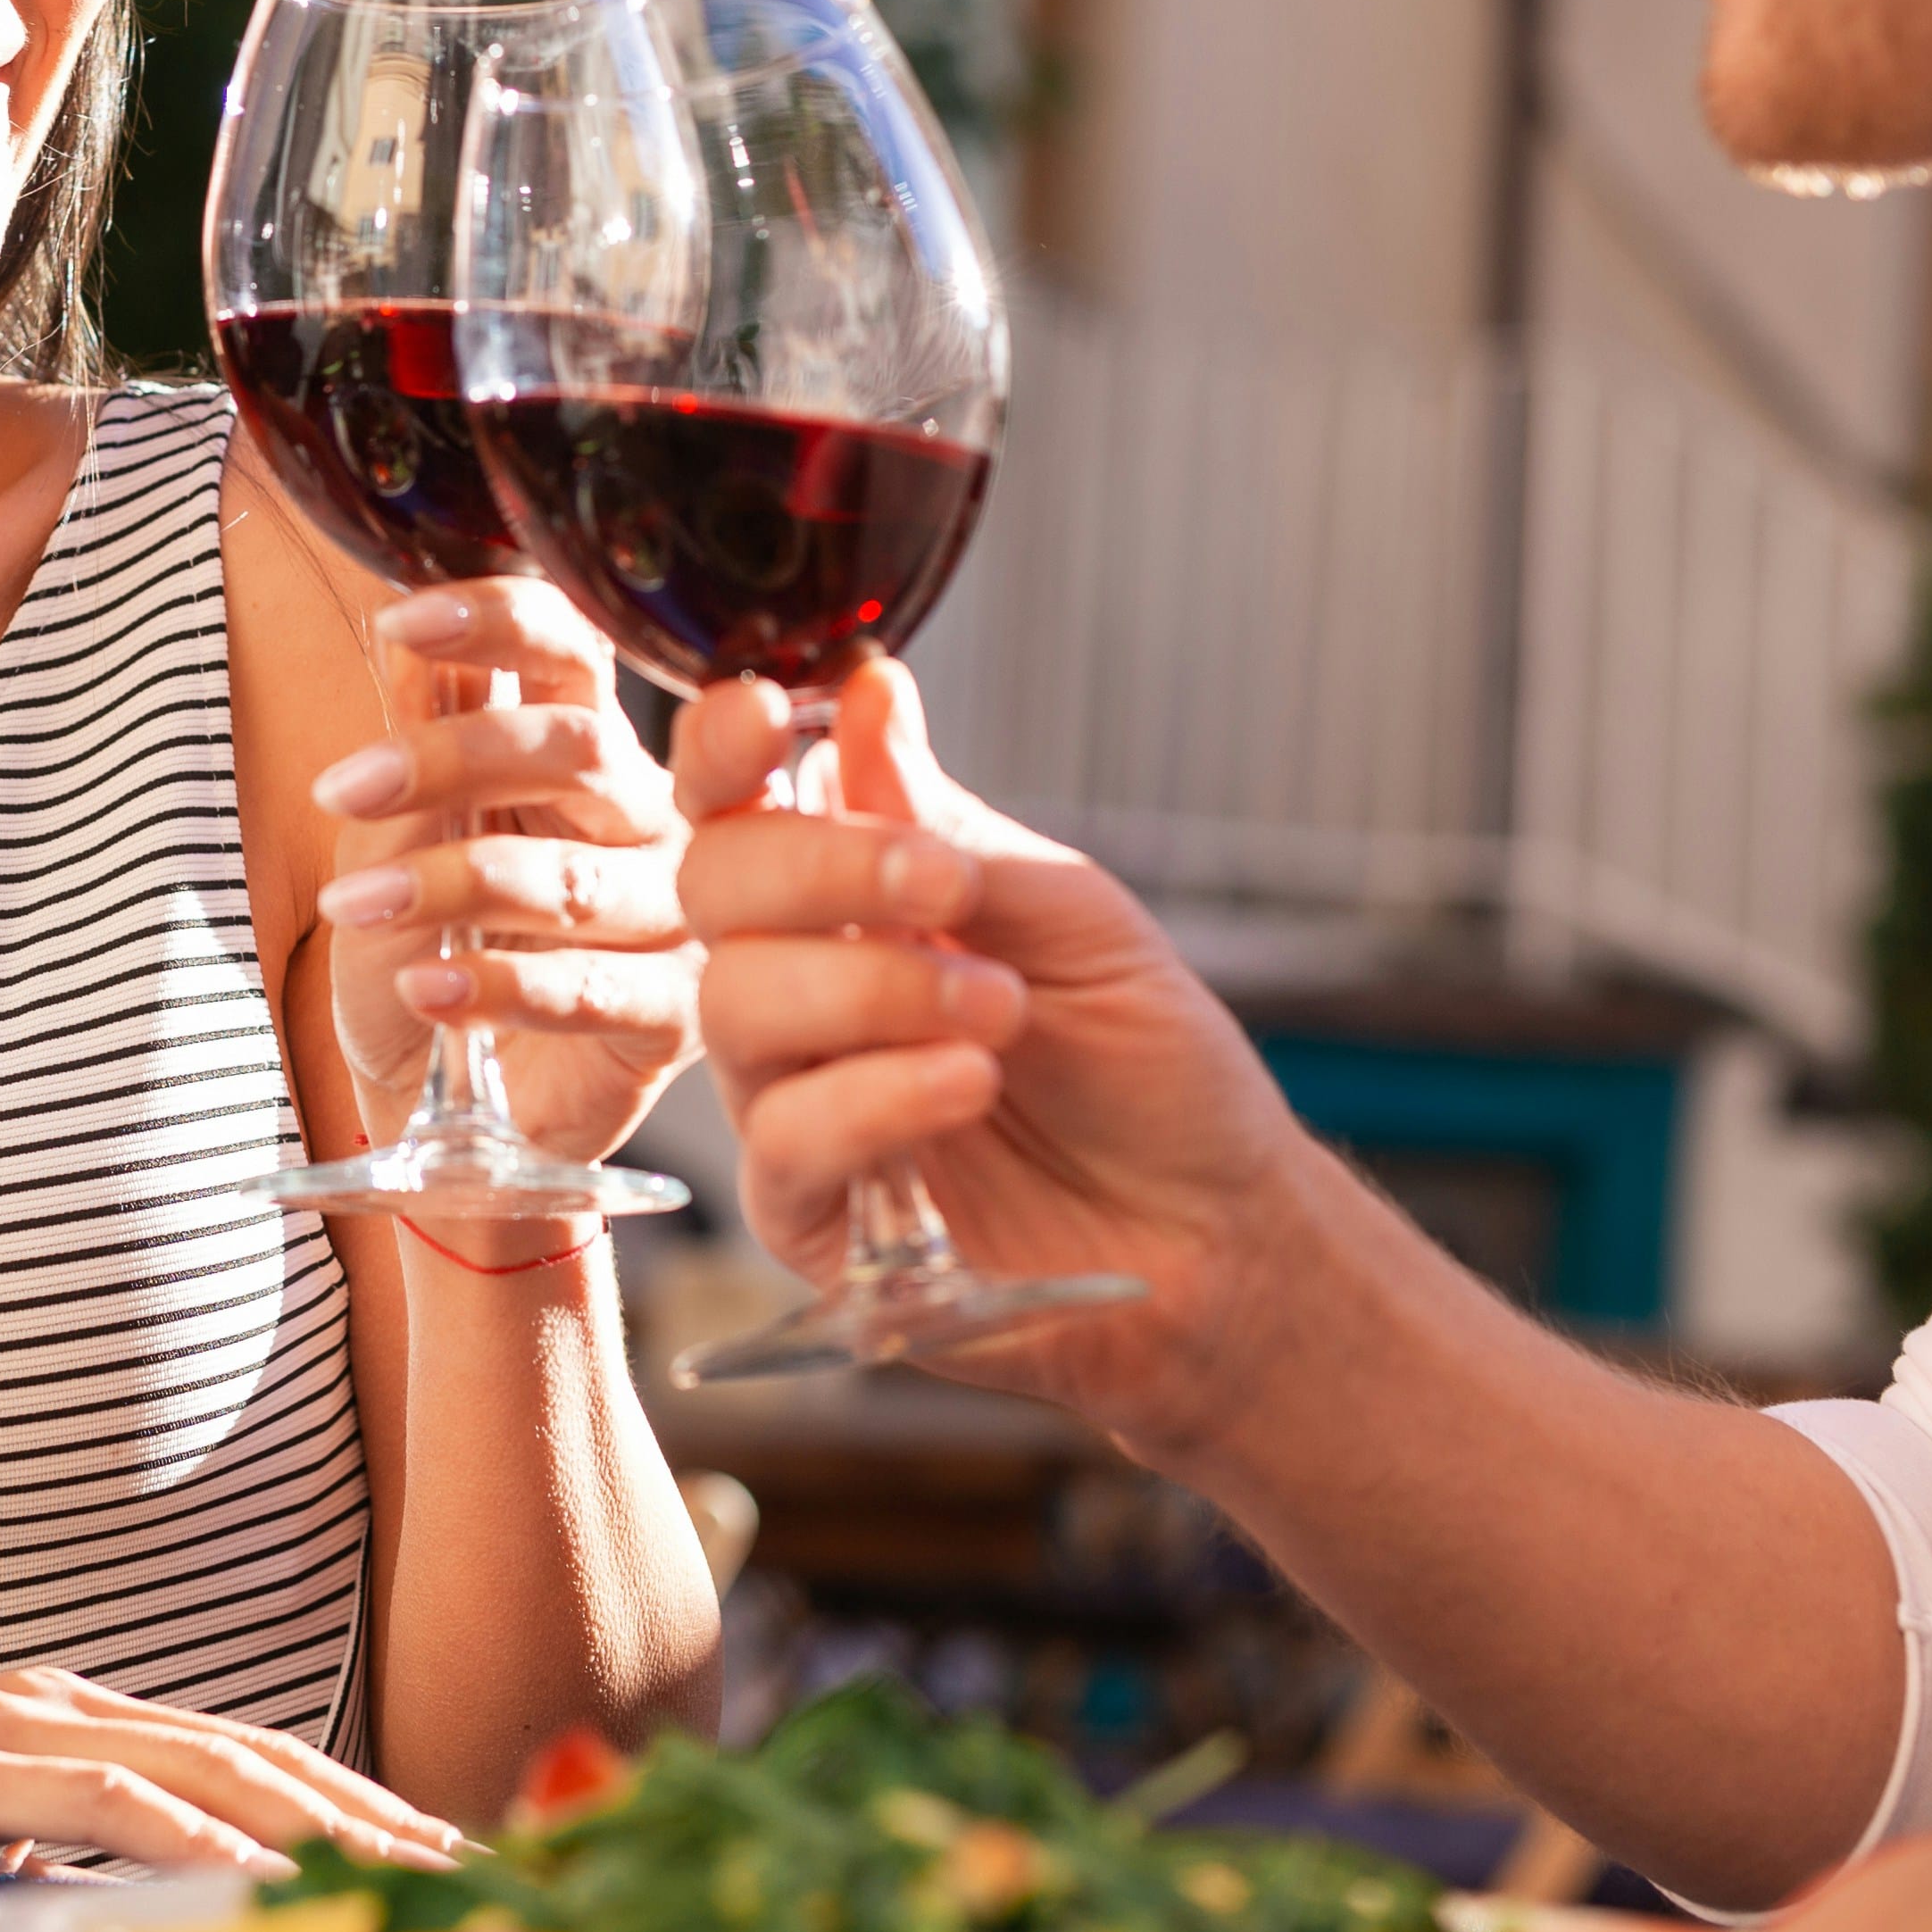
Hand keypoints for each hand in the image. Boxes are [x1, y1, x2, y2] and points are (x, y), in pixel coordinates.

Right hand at [0, 1662, 467, 1878]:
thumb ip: (43, 1845)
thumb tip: (119, 1892)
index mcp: (71, 1714)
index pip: (250, 1756)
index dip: (362, 1798)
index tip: (458, 1851)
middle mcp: (57, 1700)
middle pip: (259, 1753)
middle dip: (383, 1813)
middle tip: (489, 1869)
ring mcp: (4, 1721)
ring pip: (202, 1765)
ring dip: (322, 1823)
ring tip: (414, 1875)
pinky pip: (91, 1801)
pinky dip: (184, 1837)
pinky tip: (253, 1873)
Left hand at [310, 577, 698, 1170]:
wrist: (451, 1108)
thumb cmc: (435, 956)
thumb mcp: (398, 840)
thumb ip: (417, 744)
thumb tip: (404, 634)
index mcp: (587, 753)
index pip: (575, 652)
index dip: (502, 623)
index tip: (403, 622)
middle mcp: (651, 819)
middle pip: (580, 748)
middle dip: (451, 758)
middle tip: (344, 790)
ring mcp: (675, 918)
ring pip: (573, 877)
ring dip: (448, 884)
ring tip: (354, 905)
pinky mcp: (671, 1016)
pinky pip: (586, 987)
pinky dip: (492, 985)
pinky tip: (421, 990)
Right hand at [669, 657, 1332, 1461]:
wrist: (1219, 1236)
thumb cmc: (1155, 1075)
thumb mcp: (1076, 921)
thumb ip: (954, 828)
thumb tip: (869, 695)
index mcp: (854, 896)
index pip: (742, 803)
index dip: (726, 751)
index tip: (770, 716)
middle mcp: (804, 984)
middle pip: (713, 888)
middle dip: (816, 868)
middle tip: (945, 887)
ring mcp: (795, 1096)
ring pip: (737, 1006)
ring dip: (869, 987)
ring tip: (997, 1009)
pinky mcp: (808, 1213)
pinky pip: (787, 1138)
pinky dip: (875, 1096)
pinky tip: (966, 1083)